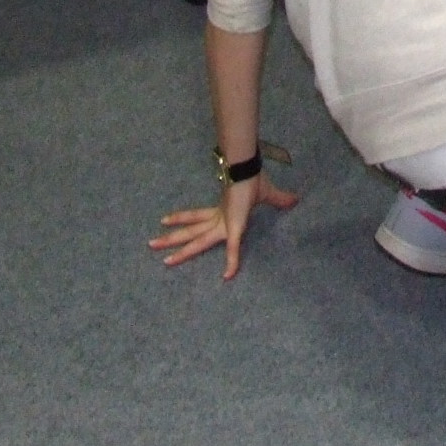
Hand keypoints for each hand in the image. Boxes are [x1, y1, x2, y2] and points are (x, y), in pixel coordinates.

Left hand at [150, 171, 298, 278]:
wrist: (249, 169)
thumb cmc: (254, 180)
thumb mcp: (267, 194)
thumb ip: (279, 200)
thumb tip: (295, 199)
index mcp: (221, 212)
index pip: (197, 217)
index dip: (182, 219)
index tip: (165, 221)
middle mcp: (217, 219)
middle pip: (190, 232)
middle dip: (171, 239)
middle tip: (150, 245)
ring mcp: (223, 224)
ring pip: (197, 240)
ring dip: (178, 247)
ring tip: (158, 254)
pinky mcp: (234, 227)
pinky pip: (233, 248)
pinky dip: (232, 261)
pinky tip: (228, 276)